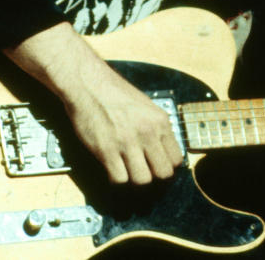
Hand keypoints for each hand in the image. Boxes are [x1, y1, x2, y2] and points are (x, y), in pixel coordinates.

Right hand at [4, 22, 182, 184]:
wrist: (88, 84)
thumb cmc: (115, 93)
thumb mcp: (146, 106)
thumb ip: (156, 128)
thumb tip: (161, 150)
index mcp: (160, 121)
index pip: (176, 159)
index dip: (167, 166)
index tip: (158, 166)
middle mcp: (147, 133)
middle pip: (163, 173)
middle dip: (154, 177)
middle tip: (144, 172)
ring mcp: (127, 143)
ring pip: (142, 180)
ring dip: (135, 179)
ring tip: (128, 171)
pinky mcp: (106, 151)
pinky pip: (119, 179)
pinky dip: (117, 179)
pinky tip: (114, 169)